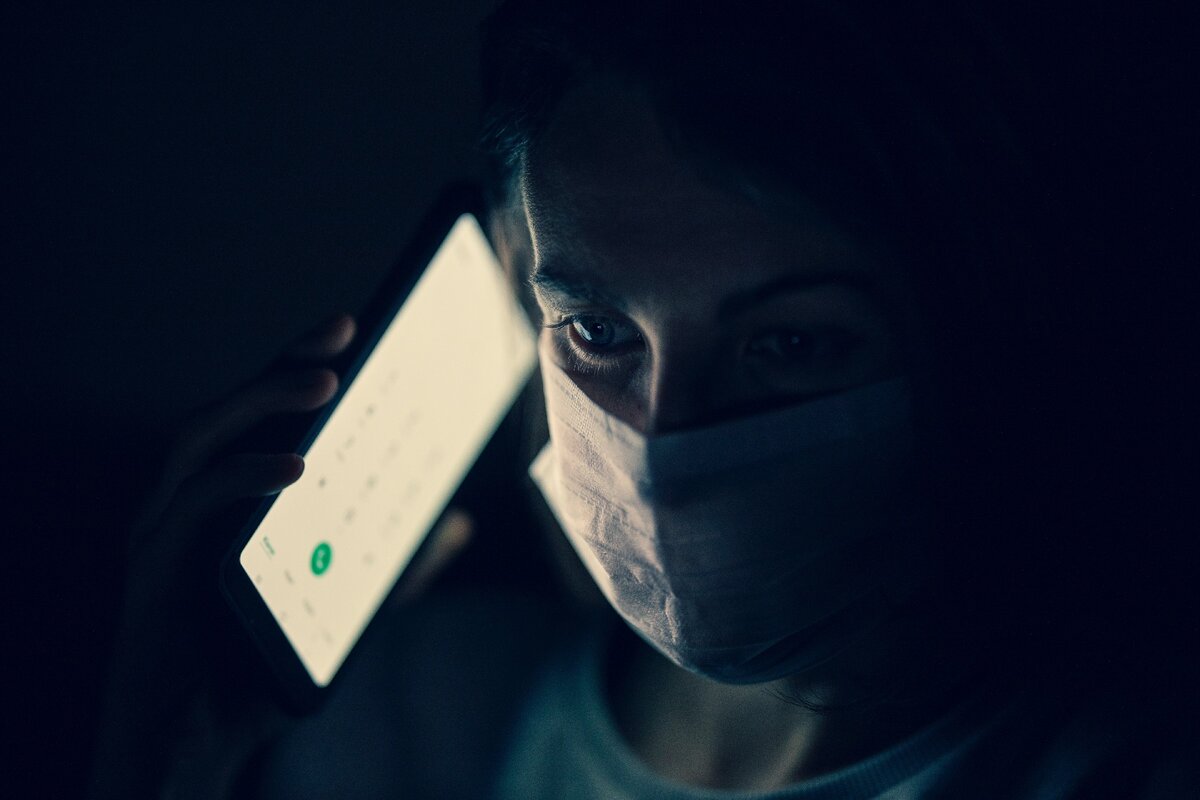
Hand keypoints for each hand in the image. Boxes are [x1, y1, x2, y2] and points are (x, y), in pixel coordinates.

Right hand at [88, 314, 471, 798]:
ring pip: (196, 439)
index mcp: (228, 502)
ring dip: (257, 402)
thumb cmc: (255, 667)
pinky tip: (293, 468)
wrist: (192, 748)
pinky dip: (239, 479)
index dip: (301, 364)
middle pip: (227, 409)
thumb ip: (393, 565)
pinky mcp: (149, 571)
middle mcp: (186, 504)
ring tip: (323, 382)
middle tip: (342, 330)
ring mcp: (160, 533)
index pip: (261, 415)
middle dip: (282, 364)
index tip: (356, 326)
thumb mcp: (339, 604)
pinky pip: (187, 508)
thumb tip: (457, 524)